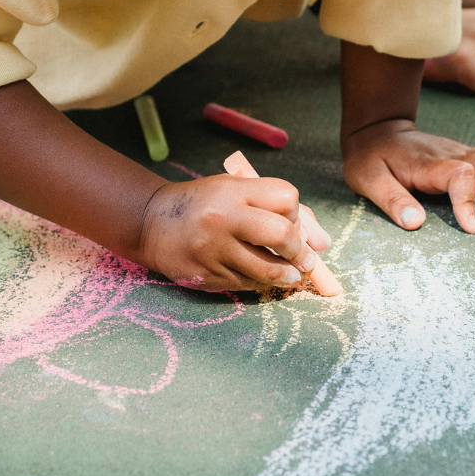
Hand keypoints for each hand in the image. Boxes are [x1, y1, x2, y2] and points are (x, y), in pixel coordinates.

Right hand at [139, 174, 318, 291]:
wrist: (150, 222)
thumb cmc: (202, 203)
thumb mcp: (235, 191)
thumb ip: (276, 208)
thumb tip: (324, 243)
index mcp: (233, 191)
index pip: (287, 199)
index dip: (297, 214)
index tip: (293, 222)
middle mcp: (224, 219)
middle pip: (284, 235)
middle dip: (301, 251)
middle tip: (305, 259)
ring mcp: (214, 250)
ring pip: (269, 270)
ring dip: (287, 275)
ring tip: (291, 274)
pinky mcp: (207, 276)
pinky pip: (247, 284)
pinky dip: (259, 282)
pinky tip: (258, 275)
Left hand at [341, 118, 474, 232]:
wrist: (377, 130)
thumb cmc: (371, 156)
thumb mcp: (367, 179)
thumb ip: (391, 200)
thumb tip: (415, 223)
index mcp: (428, 163)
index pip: (460, 174)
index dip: (469, 202)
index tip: (472, 229)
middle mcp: (452, 154)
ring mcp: (463, 153)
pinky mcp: (469, 157)